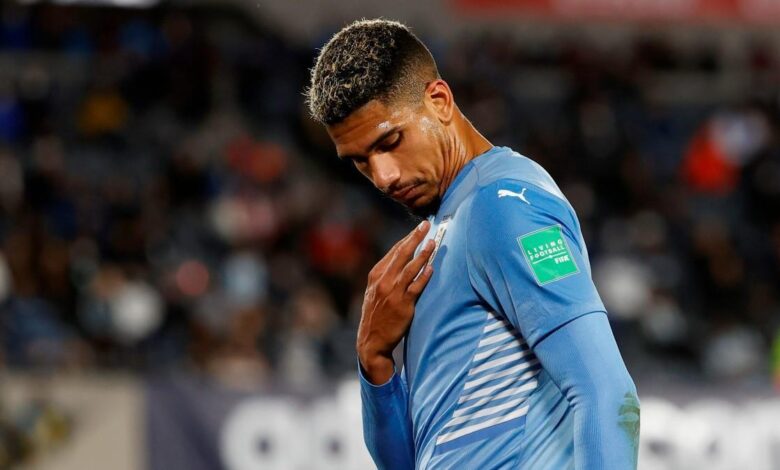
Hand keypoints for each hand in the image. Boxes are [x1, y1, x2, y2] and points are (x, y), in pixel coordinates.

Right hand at [357, 220, 436, 383]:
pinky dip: (424, 277)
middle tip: (427, 225)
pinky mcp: (403, 305)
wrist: (371, 341)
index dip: (407, 238)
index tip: (418, 228)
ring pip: (410, 268)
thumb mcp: (373, 292)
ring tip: (433, 243)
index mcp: (375, 275)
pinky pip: (416, 287)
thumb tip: (402, 260)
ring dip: (423, 254)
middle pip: (402, 254)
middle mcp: (383, 281)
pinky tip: (432, 268)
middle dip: (415, 238)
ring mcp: (393, 292)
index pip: (394, 252)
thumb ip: (385, 276)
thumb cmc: (375, 315)